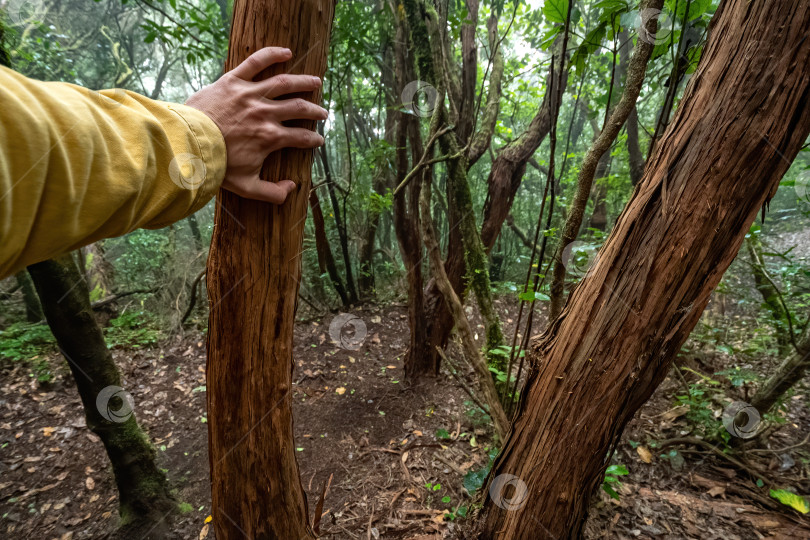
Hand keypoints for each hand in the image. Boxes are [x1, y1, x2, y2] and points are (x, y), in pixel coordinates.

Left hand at [185, 47, 326, 203]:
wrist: (188, 145)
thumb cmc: (216, 166)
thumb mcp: (246, 186)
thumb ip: (272, 192)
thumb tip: (292, 189)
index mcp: (271, 138)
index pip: (302, 137)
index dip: (314, 139)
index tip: (319, 140)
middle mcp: (266, 113)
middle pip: (299, 108)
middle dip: (315, 111)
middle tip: (323, 113)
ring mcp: (251, 94)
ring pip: (285, 83)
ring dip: (304, 82)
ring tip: (316, 82)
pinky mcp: (233, 80)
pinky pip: (256, 63)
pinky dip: (272, 54)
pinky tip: (287, 52)